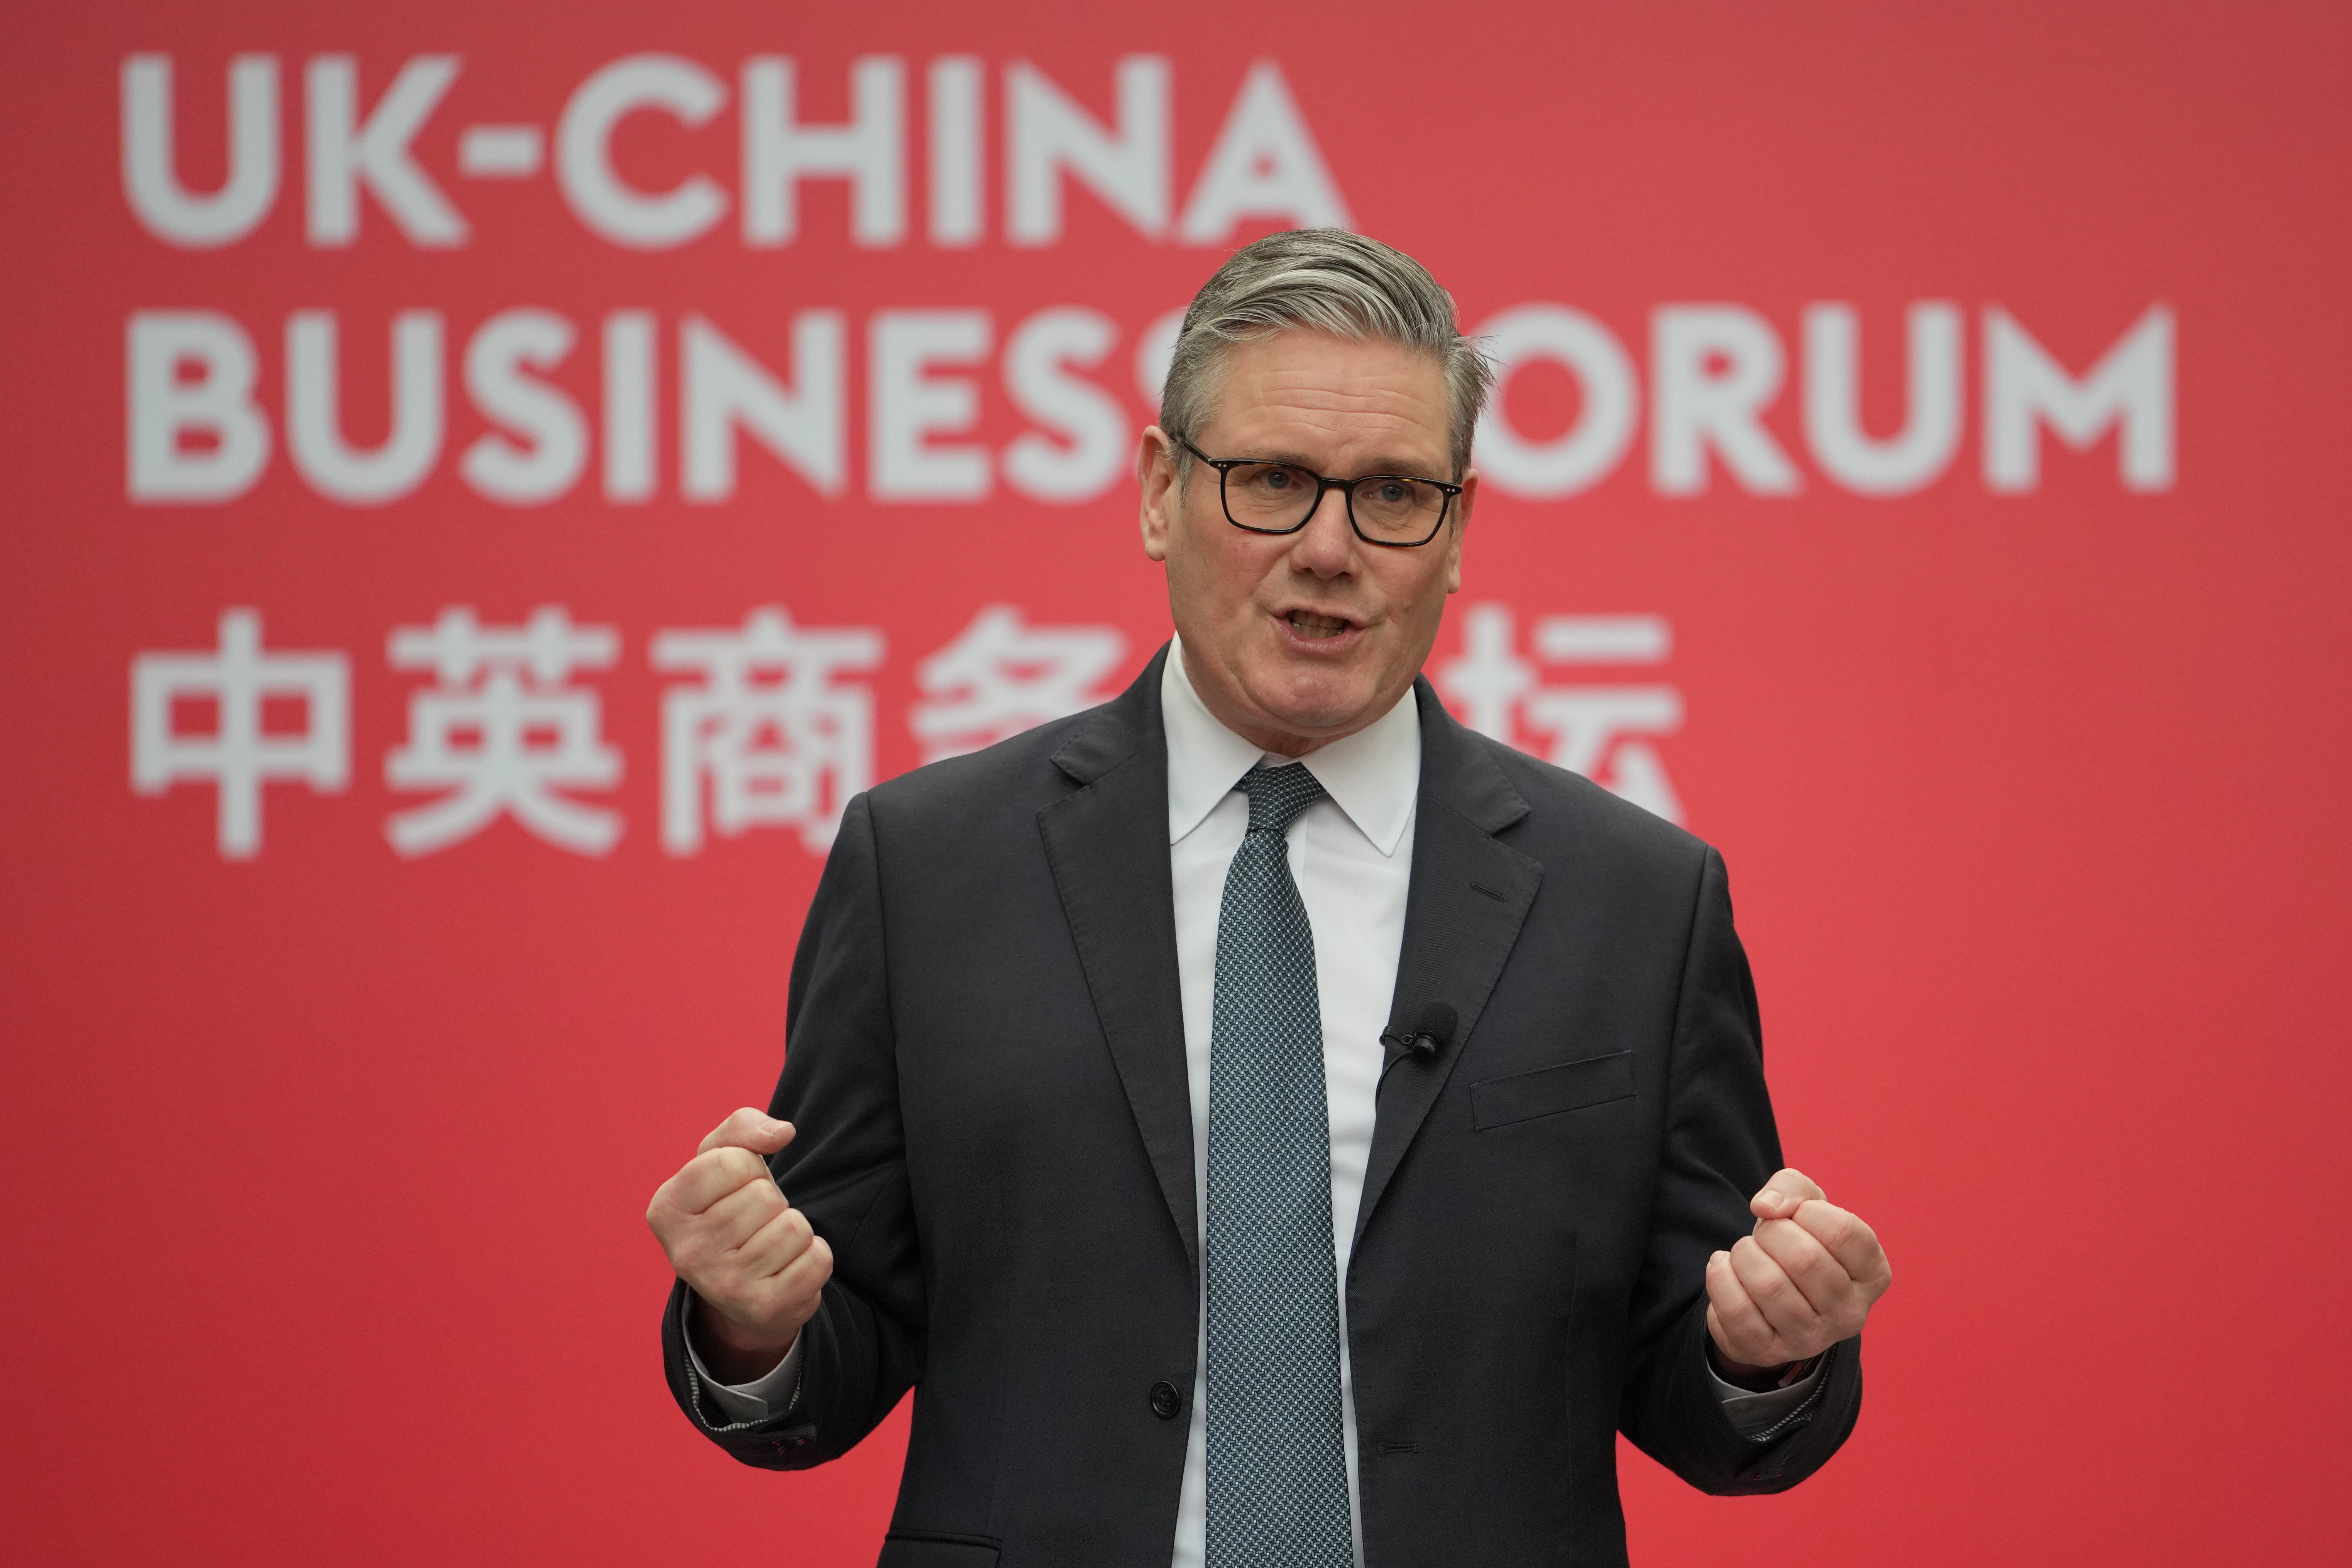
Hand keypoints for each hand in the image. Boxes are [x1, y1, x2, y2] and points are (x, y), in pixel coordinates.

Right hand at [646, 1108, 833, 1381]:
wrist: (744, 1283)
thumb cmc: (731, 1206)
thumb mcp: (723, 1158)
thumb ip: (744, 1128)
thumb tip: (783, 1133)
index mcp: (666, 1209)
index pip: (730, 1162)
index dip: (746, 1165)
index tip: (734, 1187)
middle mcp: (685, 1254)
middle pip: (764, 1196)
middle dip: (771, 1201)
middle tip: (754, 1222)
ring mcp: (722, 1287)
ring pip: (793, 1227)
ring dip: (793, 1229)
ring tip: (769, 1244)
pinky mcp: (763, 1310)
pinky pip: (818, 1259)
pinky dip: (814, 1256)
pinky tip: (787, 1268)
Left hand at [1704, 1167, 1890, 1376]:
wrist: (1769, 1293)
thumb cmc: (1797, 1239)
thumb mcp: (1804, 1202)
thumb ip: (1791, 1188)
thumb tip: (1766, 1207)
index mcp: (1873, 1274)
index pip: (1842, 1230)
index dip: (1807, 1210)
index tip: (1797, 1215)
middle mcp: (1850, 1314)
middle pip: (1804, 1258)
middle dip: (1771, 1232)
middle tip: (1766, 1234)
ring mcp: (1811, 1339)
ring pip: (1768, 1284)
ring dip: (1744, 1254)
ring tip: (1746, 1253)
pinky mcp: (1769, 1352)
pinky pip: (1736, 1310)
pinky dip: (1720, 1277)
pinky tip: (1725, 1269)